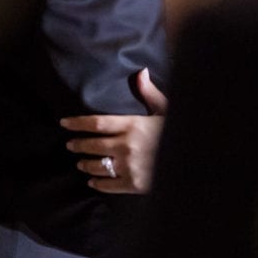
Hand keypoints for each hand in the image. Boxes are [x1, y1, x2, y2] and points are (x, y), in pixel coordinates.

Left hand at [61, 69, 167, 193]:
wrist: (193, 157)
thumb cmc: (179, 131)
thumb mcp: (165, 109)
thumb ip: (149, 93)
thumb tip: (140, 71)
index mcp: (132, 125)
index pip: (96, 123)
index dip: (77, 123)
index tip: (64, 123)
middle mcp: (126, 146)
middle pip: (92, 145)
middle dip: (78, 145)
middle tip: (70, 144)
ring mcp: (129, 167)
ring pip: (97, 166)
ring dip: (85, 164)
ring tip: (80, 163)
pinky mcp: (134, 185)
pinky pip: (109, 185)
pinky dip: (98, 183)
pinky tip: (93, 181)